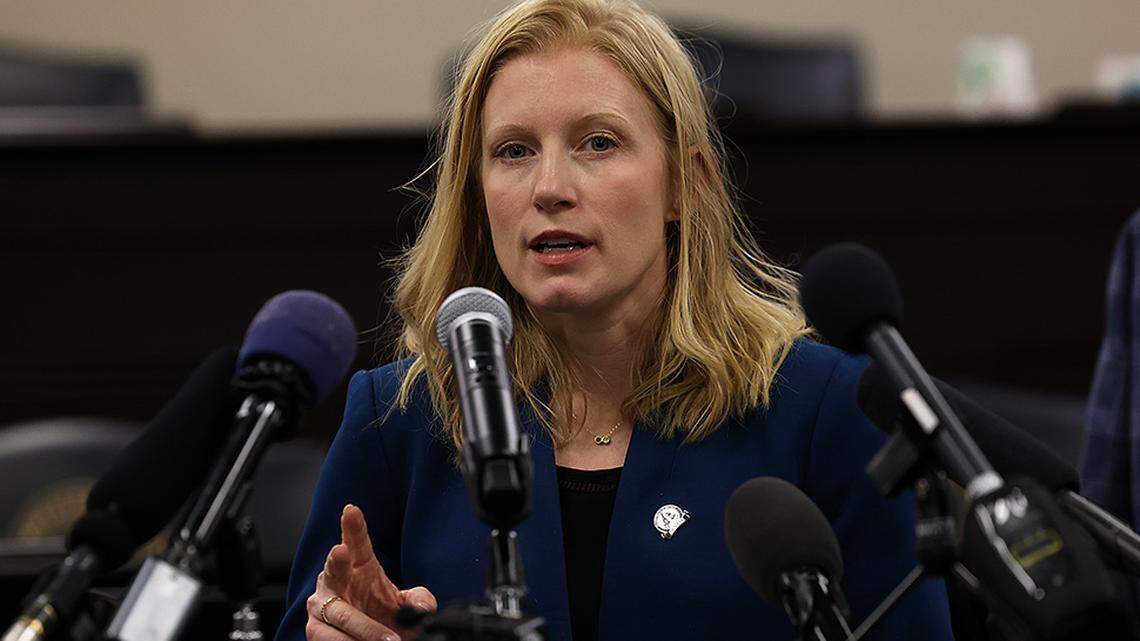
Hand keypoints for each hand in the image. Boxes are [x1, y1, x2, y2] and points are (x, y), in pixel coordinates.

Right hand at [305, 504, 437, 639]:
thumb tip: (425, 607)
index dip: (353, 526)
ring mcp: (321, 605)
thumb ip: (418, 600)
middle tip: (341, 551)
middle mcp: (334, 581)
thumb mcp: (404, 604)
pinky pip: (331, 639)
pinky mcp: (315, 630)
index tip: (351, 510)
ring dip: (366, 629)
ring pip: (342, 615)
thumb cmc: (383, 615)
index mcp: (358, 565)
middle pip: (334, 568)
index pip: (356, 542)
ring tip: (390, 639)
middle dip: (337, 560)